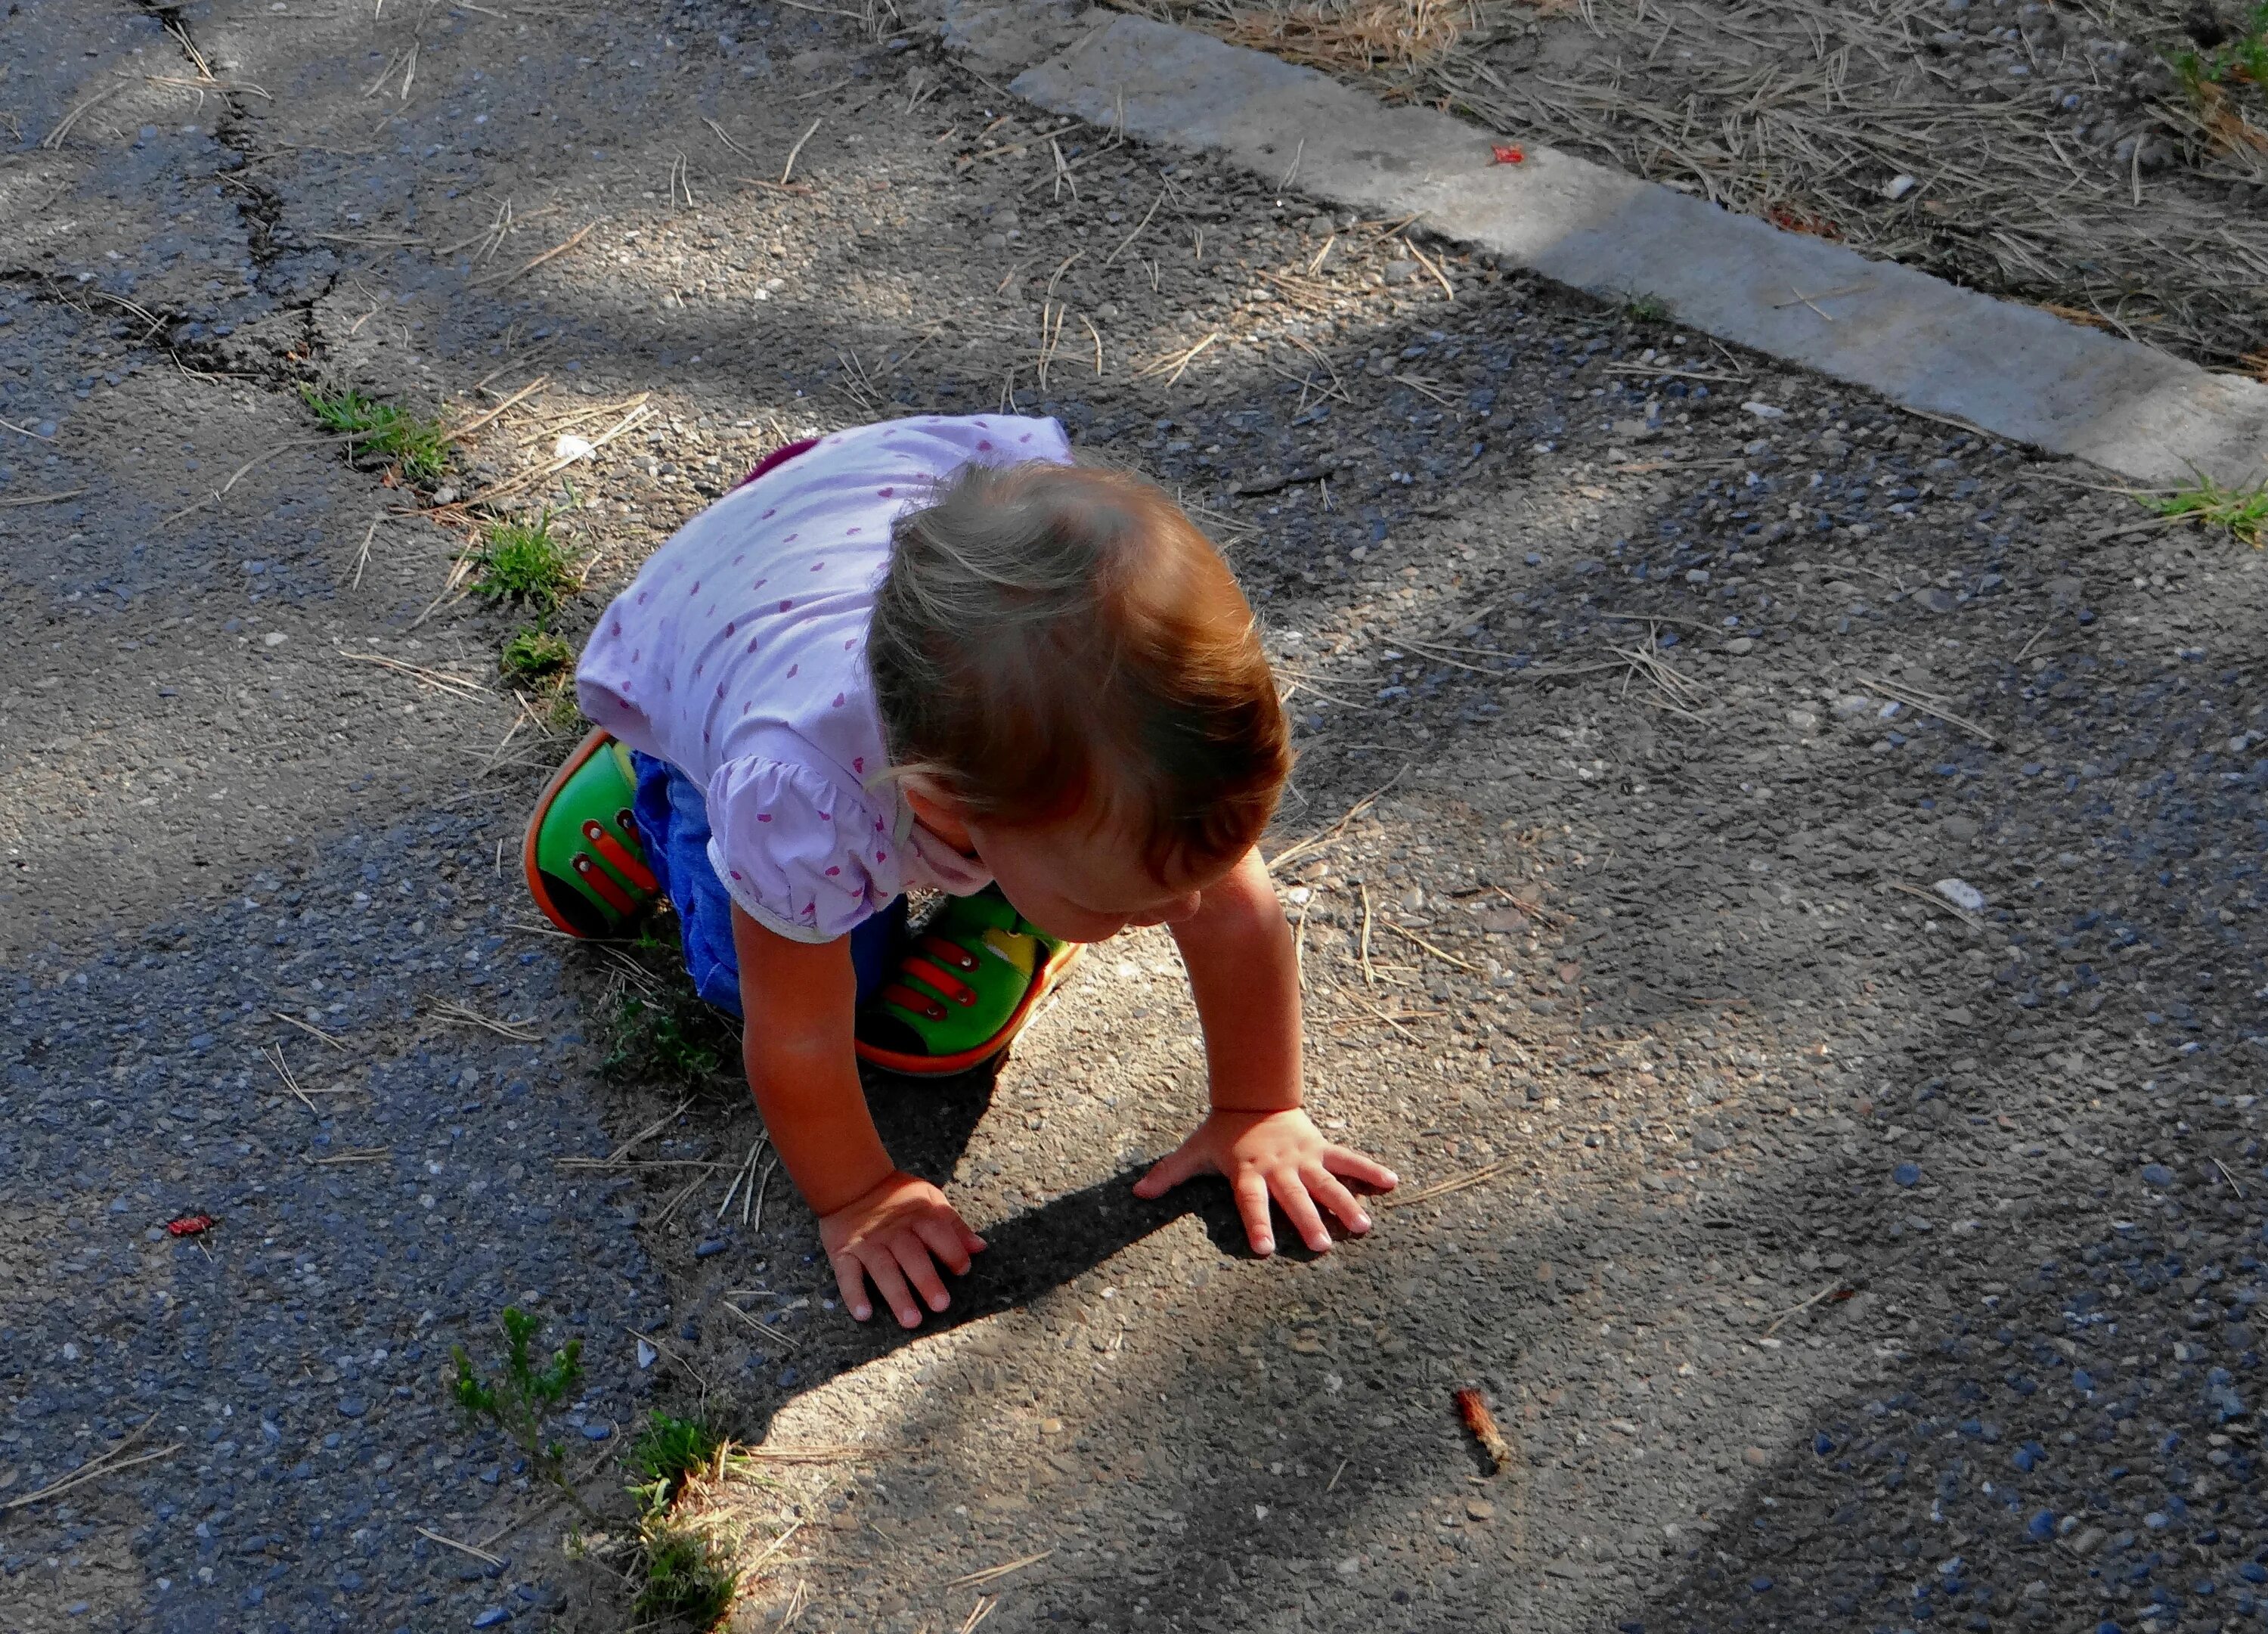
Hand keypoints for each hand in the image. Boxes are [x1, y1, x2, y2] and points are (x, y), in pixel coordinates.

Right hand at [818, 1171, 986, 1326]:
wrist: (852, 1184)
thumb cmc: (898, 1198)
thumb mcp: (929, 1199)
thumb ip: (953, 1223)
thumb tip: (980, 1247)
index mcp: (917, 1216)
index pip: (937, 1231)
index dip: (951, 1250)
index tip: (963, 1270)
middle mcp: (893, 1232)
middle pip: (911, 1255)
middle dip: (926, 1280)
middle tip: (941, 1305)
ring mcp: (867, 1243)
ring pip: (883, 1269)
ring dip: (897, 1295)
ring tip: (911, 1320)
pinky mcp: (843, 1253)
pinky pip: (847, 1275)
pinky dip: (854, 1294)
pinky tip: (863, 1314)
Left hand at [1132, 1108, 1397, 1255]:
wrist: (1252, 1095)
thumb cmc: (1222, 1132)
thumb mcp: (1194, 1152)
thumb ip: (1169, 1174)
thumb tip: (1136, 1193)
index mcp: (1248, 1172)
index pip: (1251, 1202)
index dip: (1256, 1224)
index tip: (1262, 1250)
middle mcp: (1278, 1168)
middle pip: (1294, 1198)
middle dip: (1308, 1222)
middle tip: (1322, 1247)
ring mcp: (1303, 1158)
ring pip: (1327, 1183)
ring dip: (1346, 1204)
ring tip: (1363, 1227)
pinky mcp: (1320, 1149)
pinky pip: (1348, 1160)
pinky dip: (1370, 1170)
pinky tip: (1393, 1183)